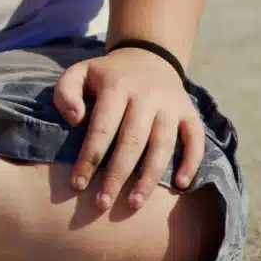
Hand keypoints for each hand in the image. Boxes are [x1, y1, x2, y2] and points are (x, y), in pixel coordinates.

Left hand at [51, 48, 205, 211]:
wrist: (148, 56)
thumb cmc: (107, 75)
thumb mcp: (79, 73)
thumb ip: (65, 92)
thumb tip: (75, 120)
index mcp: (117, 86)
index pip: (102, 128)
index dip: (89, 158)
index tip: (77, 185)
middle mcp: (147, 95)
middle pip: (132, 141)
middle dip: (117, 176)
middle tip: (101, 204)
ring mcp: (171, 104)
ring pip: (163, 145)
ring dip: (149, 177)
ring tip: (133, 204)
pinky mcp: (189, 112)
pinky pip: (196, 139)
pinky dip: (192, 162)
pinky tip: (180, 186)